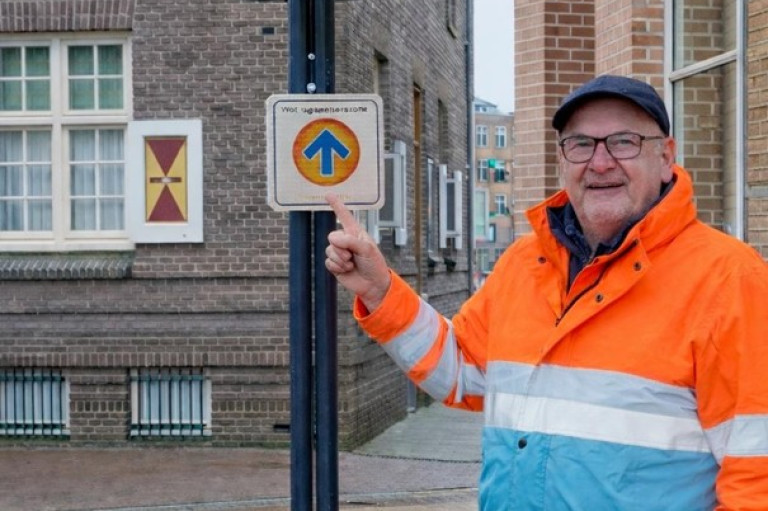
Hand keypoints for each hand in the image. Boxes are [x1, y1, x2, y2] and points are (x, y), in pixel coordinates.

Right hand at [325, 193, 390, 311]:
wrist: (373, 284)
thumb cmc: (374, 264)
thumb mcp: (367, 249)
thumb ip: (351, 241)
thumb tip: (333, 240)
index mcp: (355, 233)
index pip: (345, 216)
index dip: (336, 205)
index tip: (328, 194)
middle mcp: (346, 241)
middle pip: (332, 236)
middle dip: (341, 248)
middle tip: (352, 256)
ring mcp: (339, 253)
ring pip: (329, 250)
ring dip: (341, 259)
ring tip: (352, 264)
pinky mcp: (335, 265)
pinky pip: (328, 262)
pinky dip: (338, 267)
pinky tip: (347, 270)